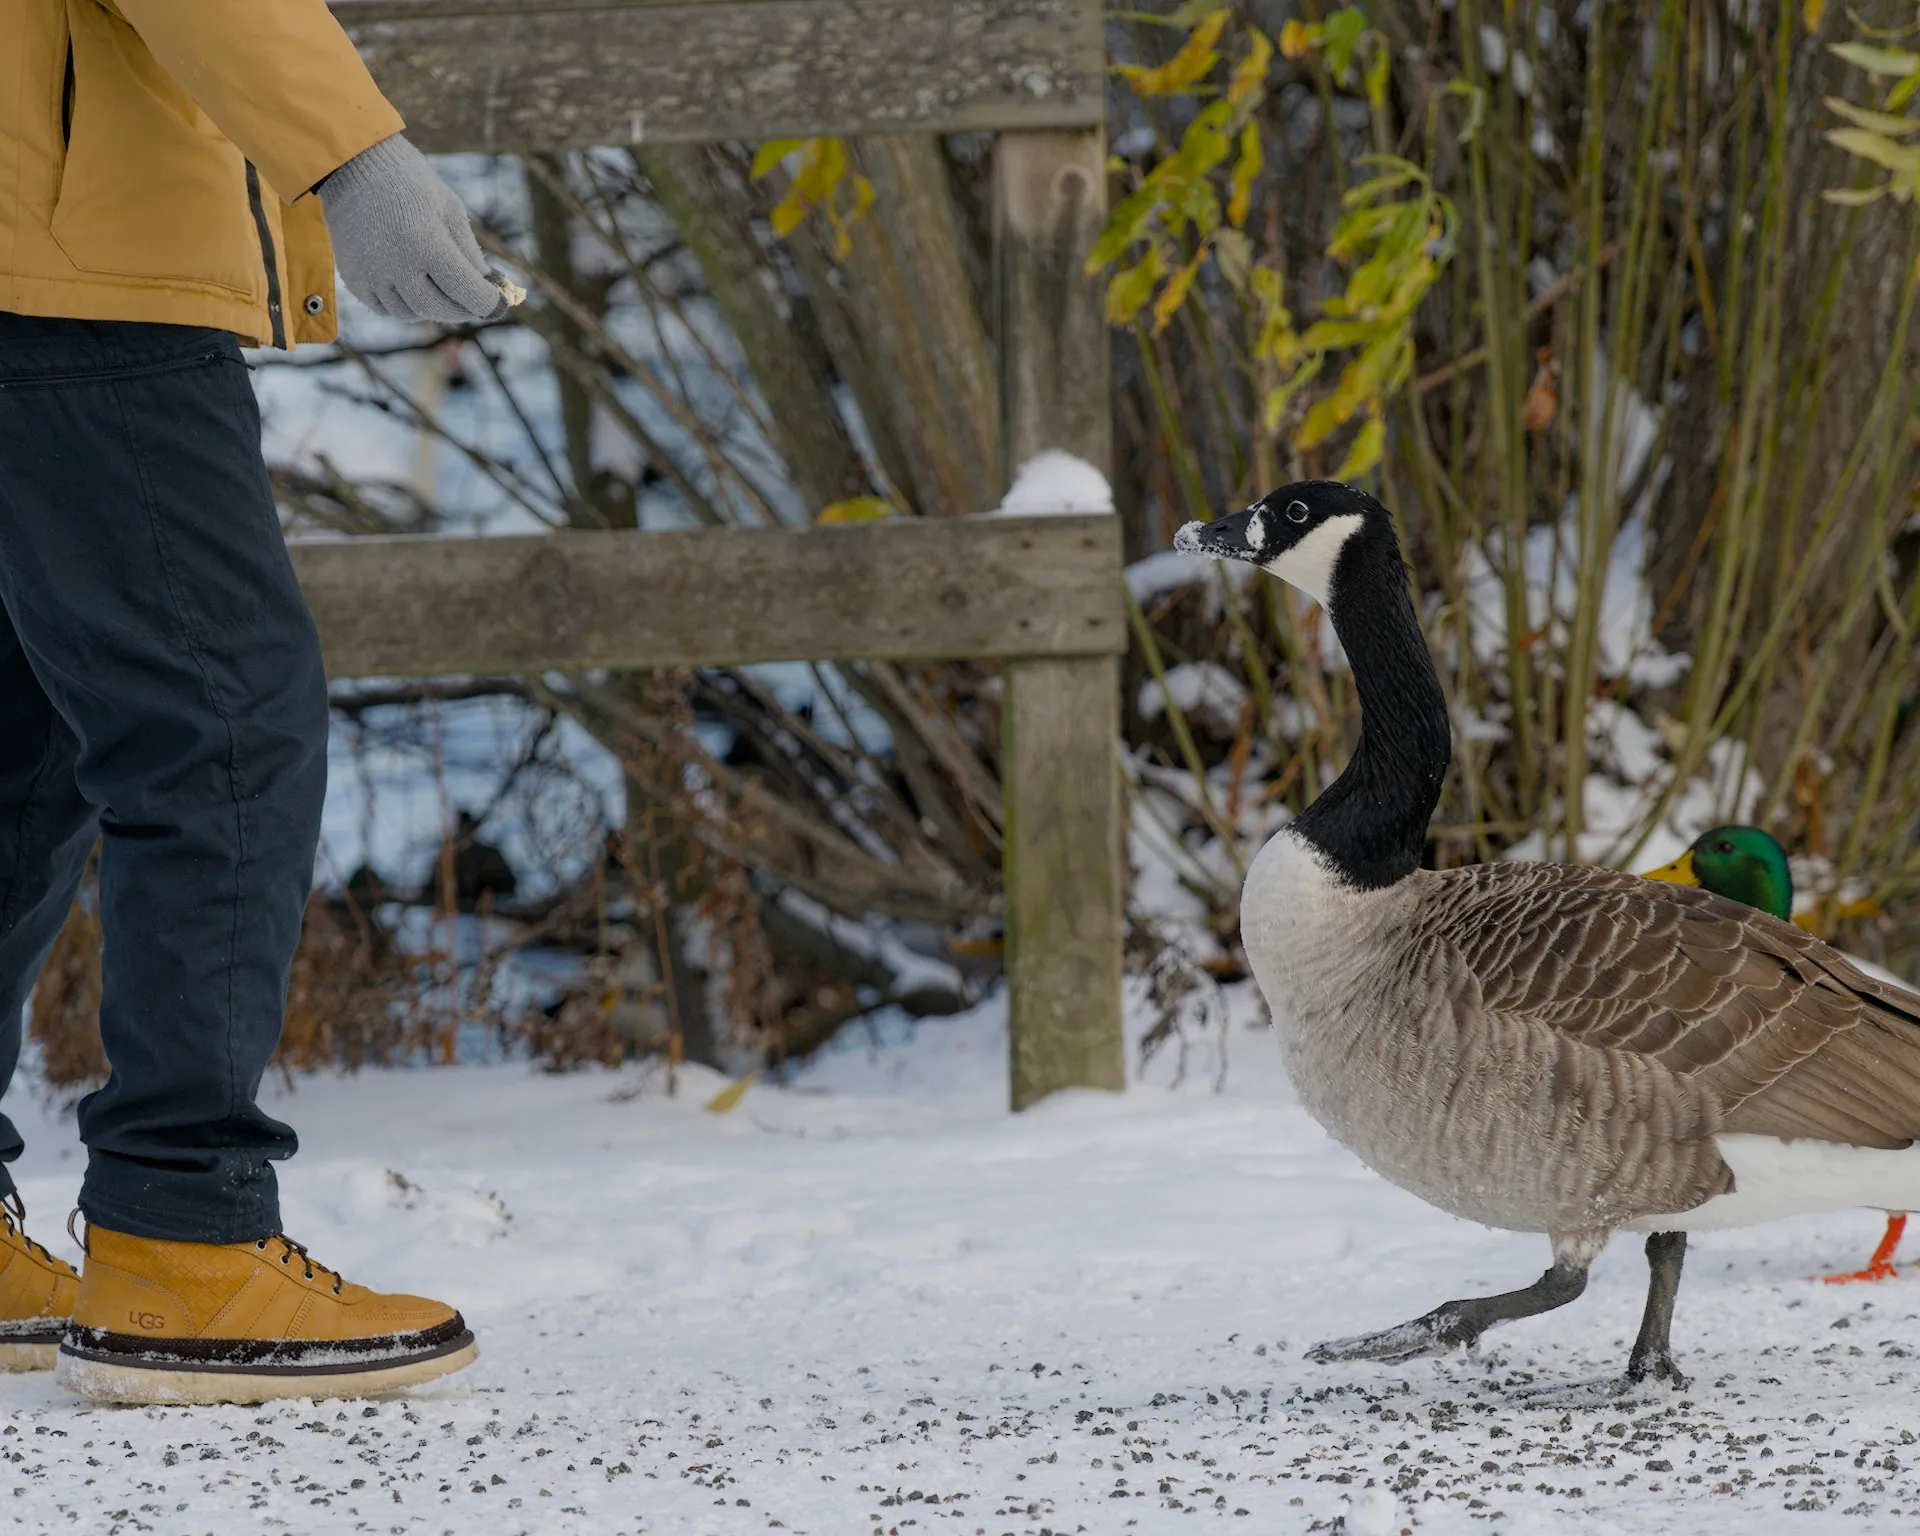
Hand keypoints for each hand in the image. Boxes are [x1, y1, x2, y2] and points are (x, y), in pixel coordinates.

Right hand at [318, 134, 505, 322]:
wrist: (354, 167)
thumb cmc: (410, 183)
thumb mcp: (450, 209)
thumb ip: (470, 252)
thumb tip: (488, 286)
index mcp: (427, 244)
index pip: (467, 292)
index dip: (488, 303)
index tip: (499, 304)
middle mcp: (397, 266)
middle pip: (440, 310)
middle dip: (463, 310)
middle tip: (474, 303)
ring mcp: (372, 276)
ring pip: (413, 313)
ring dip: (434, 308)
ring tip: (442, 291)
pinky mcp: (355, 280)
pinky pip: (386, 309)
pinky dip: (405, 305)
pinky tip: (413, 287)